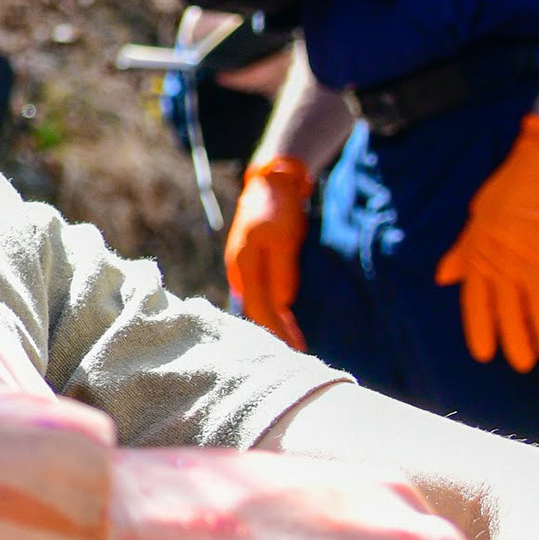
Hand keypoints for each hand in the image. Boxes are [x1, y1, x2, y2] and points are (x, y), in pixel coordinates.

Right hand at [224, 156, 311, 348]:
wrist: (272, 183)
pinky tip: (282, 320)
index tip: (296, 351)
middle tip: (297, 356)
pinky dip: (273, 311)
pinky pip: (262, 295)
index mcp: (244, 267)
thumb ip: (282, 272)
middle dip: (276, 335)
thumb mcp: (284, 239)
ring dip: (275, 326)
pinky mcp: (253, 265)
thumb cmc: (279, 209)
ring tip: (291, 346)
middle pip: (257, 313)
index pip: (261, 310)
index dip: (278, 332)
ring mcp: (245, 269)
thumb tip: (282, 305)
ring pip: (259, 305)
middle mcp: (240, 272)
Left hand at [435, 116, 538, 370]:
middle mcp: (510, 261)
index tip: (485, 354)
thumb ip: (465, 250)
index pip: (477, 302)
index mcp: (483, 253)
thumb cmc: (514, 185)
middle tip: (524, 363)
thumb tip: (443, 277)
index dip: (481, 330)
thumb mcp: (481, 215)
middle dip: (518, 342)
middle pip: (512, 314)